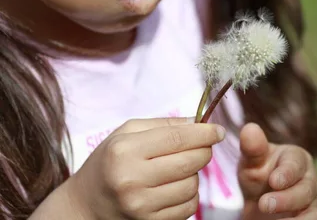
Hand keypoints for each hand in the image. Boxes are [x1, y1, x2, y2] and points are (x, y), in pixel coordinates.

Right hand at [67, 117, 225, 219]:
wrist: (85, 206)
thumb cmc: (109, 162)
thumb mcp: (126, 133)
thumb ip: (164, 124)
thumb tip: (199, 122)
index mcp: (125, 150)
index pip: (178, 138)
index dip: (205, 133)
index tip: (218, 130)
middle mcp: (132, 179)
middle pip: (190, 161)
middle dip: (204, 151)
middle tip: (201, 147)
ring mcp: (141, 205)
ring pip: (193, 185)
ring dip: (194, 174)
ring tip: (178, 170)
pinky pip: (189, 207)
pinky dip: (189, 195)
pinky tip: (174, 188)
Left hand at [238, 123, 316, 219]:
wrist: (261, 202)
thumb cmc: (259, 174)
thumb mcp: (251, 162)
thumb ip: (252, 148)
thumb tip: (249, 128)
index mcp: (296, 158)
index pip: (296, 163)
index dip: (286, 173)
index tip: (273, 181)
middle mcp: (309, 179)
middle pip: (307, 189)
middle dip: (287, 198)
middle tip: (264, 204)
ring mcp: (312, 201)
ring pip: (313, 211)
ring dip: (294, 219)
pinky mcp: (312, 218)